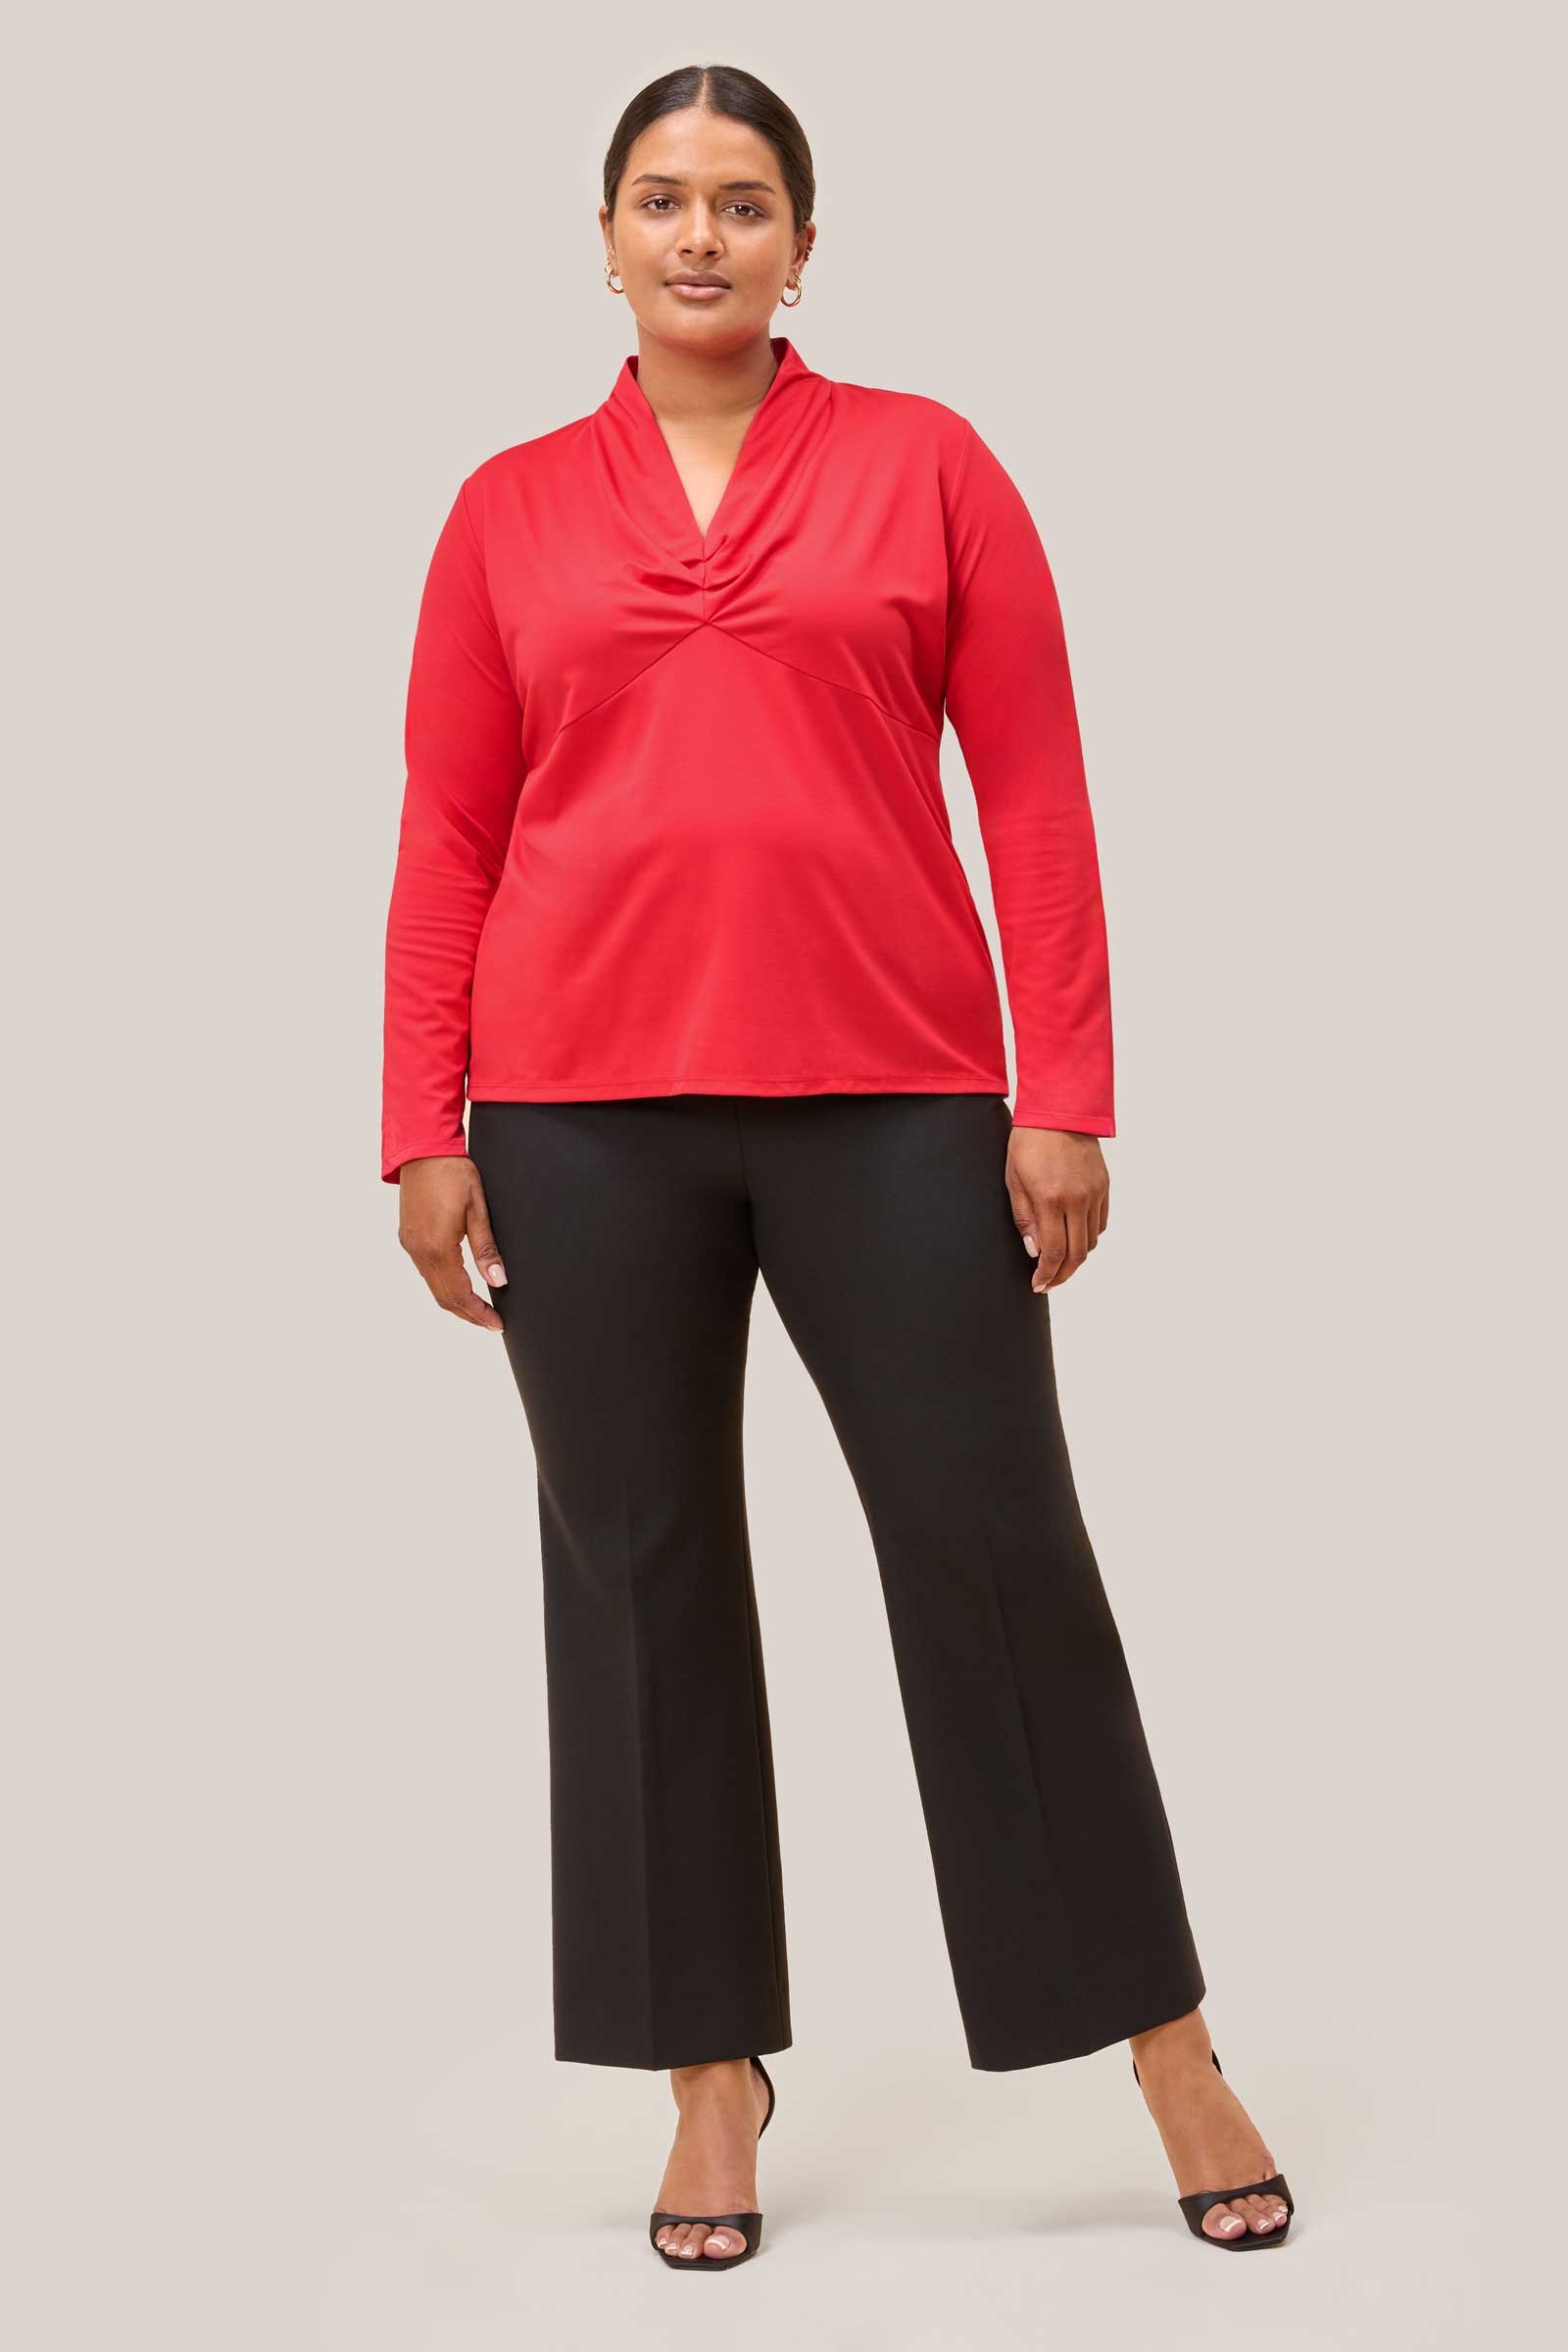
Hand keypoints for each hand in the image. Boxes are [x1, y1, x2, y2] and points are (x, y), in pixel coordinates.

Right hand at [397, 1156, 507, 1330]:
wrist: (423, 1147)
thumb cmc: (452, 1172)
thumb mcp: (477, 1209)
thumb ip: (486, 1248)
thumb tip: (499, 1281)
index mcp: (437, 1248)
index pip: (460, 1294)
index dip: (479, 1313)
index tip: (497, 1324)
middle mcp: (418, 1252)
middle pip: (444, 1298)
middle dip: (468, 1314)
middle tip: (491, 1322)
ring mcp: (410, 1245)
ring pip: (433, 1287)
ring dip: (455, 1301)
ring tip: (479, 1308)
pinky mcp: (408, 1237)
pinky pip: (426, 1272)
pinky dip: (444, 1285)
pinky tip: (459, 1284)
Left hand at [1004, 1127, 1109, 1292]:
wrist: (1059, 1110)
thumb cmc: (1028, 1144)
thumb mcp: (1014, 1181)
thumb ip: (1025, 1219)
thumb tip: (1035, 1252)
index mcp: (1050, 1199)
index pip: (1054, 1252)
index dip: (1047, 1275)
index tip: (1038, 1285)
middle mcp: (1077, 1200)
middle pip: (1077, 1254)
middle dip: (1062, 1274)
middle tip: (1049, 1282)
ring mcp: (1094, 1193)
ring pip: (1091, 1241)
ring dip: (1076, 1258)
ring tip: (1060, 1262)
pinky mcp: (1104, 1186)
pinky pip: (1100, 1223)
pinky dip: (1089, 1237)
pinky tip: (1074, 1238)